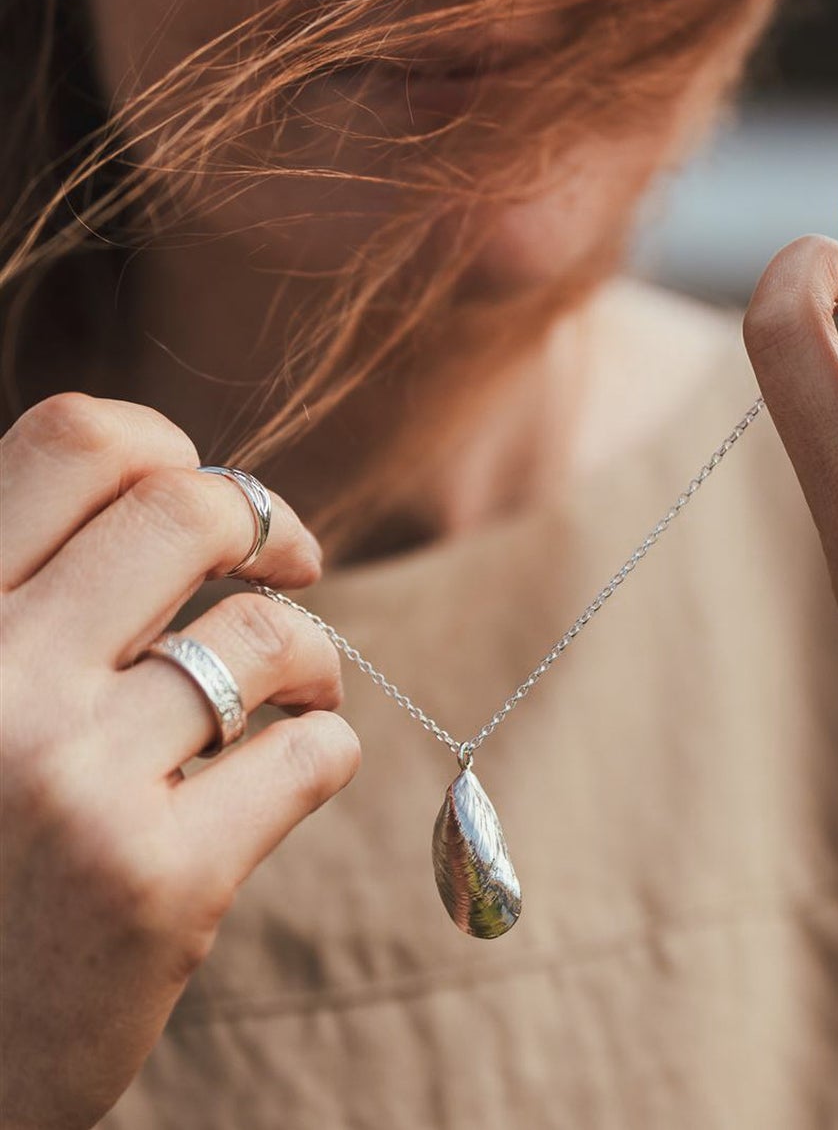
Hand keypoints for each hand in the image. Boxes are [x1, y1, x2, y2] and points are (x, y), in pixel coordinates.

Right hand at [0, 396, 358, 1129]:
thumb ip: (28, 601)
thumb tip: (181, 491)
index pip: (79, 442)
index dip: (170, 450)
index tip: (214, 508)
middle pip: (195, 510)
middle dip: (270, 527)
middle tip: (295, 567)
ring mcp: (69, 778)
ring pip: (271, 634)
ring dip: (312, 657)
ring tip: (300, 691)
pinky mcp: (152, 881)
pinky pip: (309, 754)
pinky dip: (322, 749)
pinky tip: (289, 774)